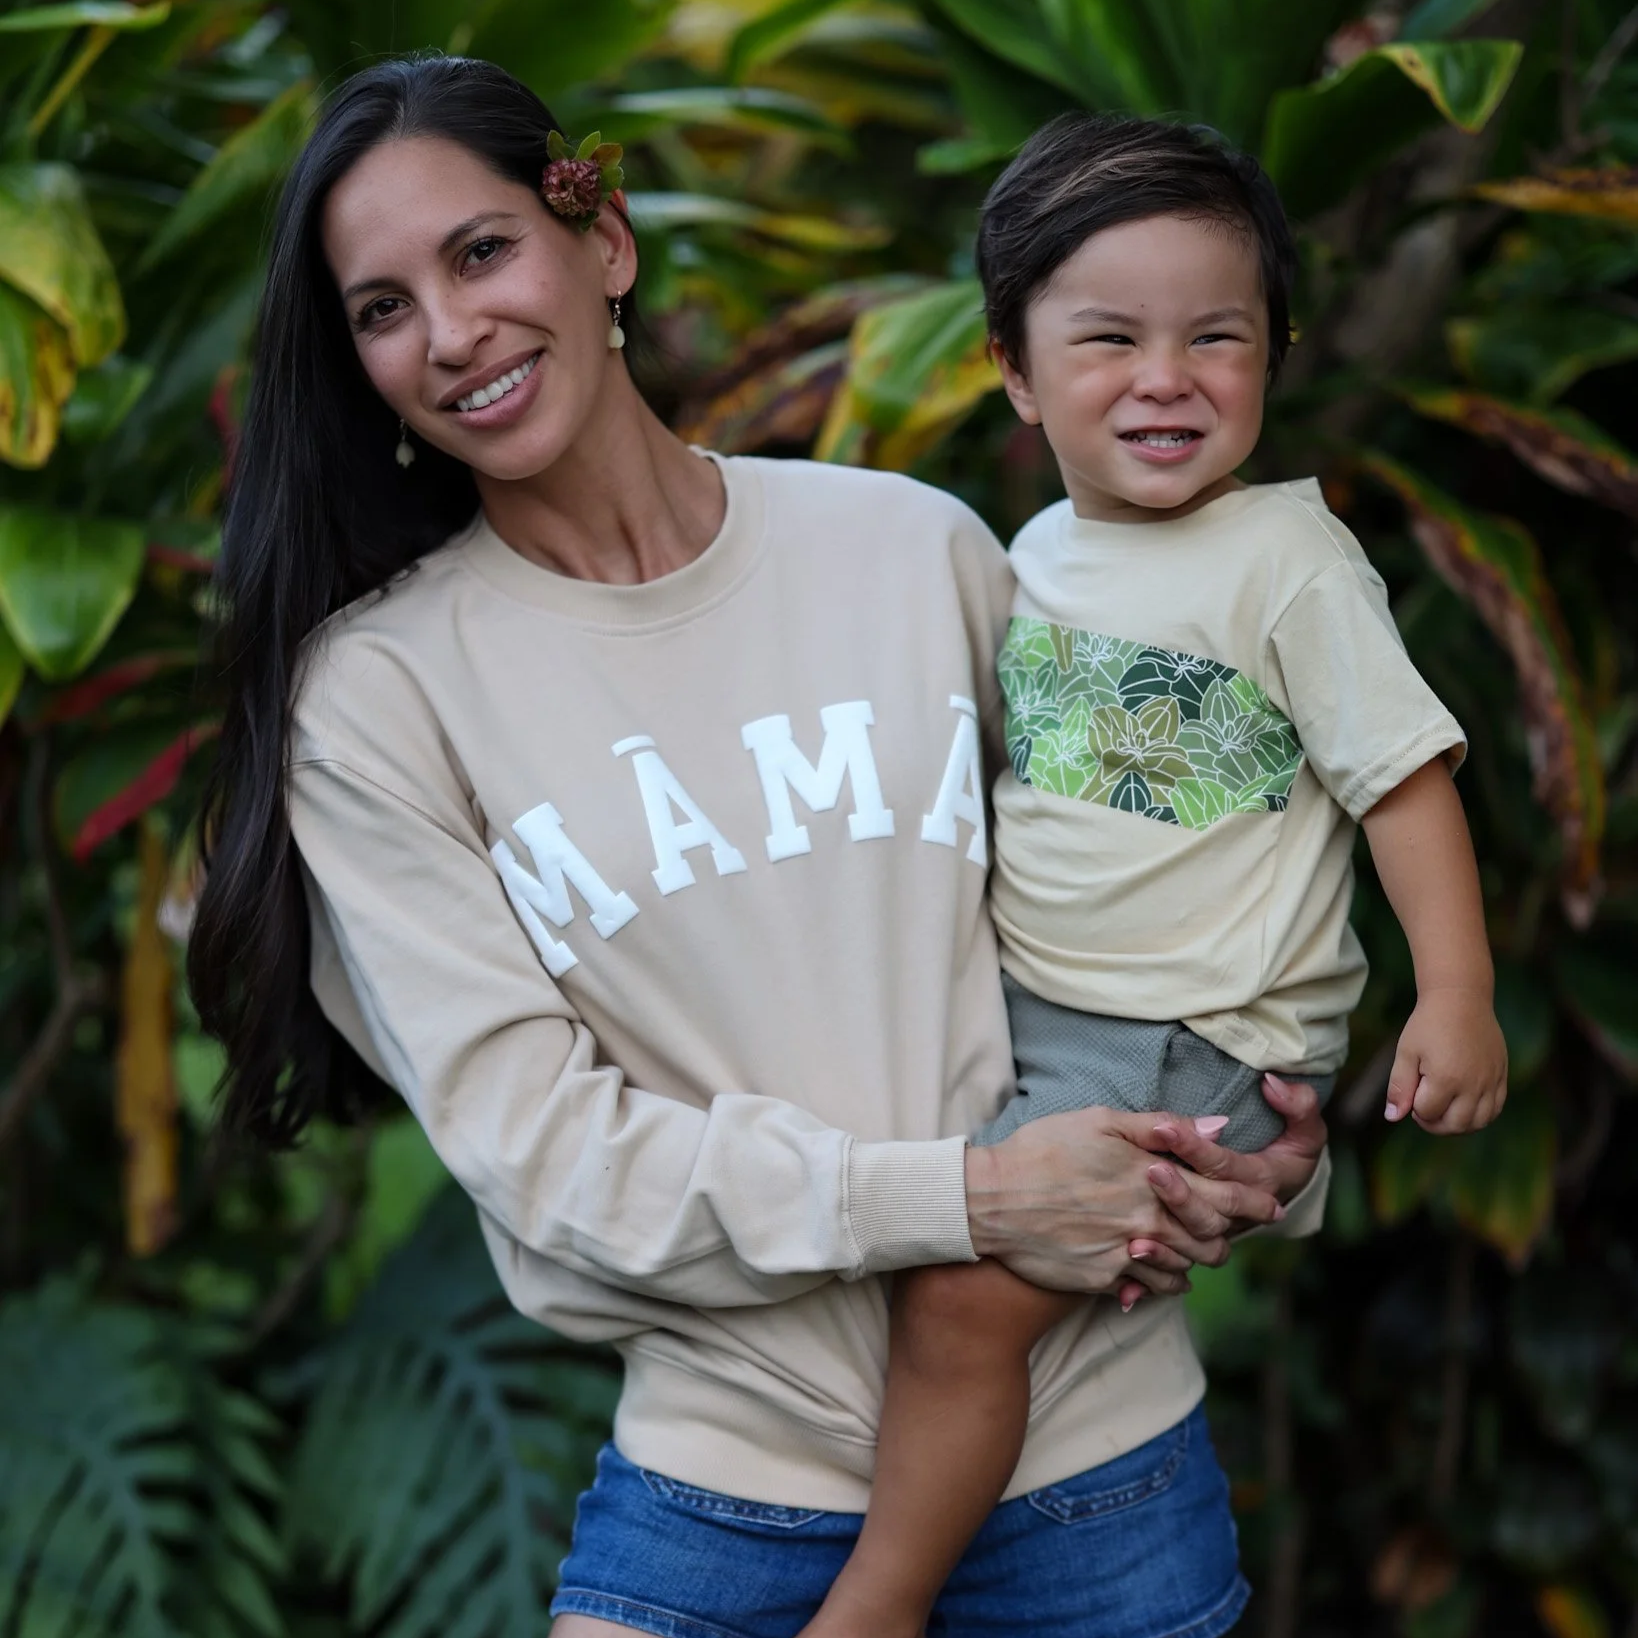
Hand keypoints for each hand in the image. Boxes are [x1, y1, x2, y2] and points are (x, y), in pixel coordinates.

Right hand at [964, 1104, 1283, 1298]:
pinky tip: (1158, 1265)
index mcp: (1153, 1179)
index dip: (1254, 1201)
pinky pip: (1150, 1287)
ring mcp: (1126, 1255)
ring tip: (1199, 1246)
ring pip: (1186, 1268)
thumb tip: (1217, 1128)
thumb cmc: (1044, 1150)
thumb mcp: (1101, 1122)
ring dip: (1197, 1257)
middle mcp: (1147, 1222)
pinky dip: (1163, 1278)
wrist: (990, 1200)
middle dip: (1230, 1235)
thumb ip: (1163, 1127)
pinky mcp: (1104, 1280)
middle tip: (1239, 1228)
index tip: (1272, 1203)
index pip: (1224, 1196)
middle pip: (1212, 1240)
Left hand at [1123, 1074, 1328, 1300]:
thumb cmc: (1290, 1147)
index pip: (1224, 1168)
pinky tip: (1125, 1279)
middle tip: (1148, 1169)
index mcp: (1259, 1183)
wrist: (1284, 1186)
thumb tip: (1272, 1083)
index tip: (1163, 1126)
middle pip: (1207, 1213)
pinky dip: (1149, 1284)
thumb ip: (1299, 1104)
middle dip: (1177, 1193)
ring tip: (1133, 1237)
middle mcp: (1238, 1216)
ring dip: (1165, 1248)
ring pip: (1192, 1250)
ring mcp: (1216, 1235)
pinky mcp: (1195, 1249)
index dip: (1193, 1147)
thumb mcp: (1304, 1126)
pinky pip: (1172, 1277)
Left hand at [1386, 986, 1507, 1133]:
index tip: (1412, 1090)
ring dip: (1458, 1125)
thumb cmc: (1428, 1024)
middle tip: (1424, 1107)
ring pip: (1479, 1123)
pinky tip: (1464, 1105)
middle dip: (1435, 1124)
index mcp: (1446, 1078)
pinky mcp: (1501, 1075)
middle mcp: (1473, 1084)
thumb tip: (1393, 1117)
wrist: (1460, 999)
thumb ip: (1399, 1087)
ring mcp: (1490, 1081)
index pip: (1428, 1113)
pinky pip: (1496, 1109)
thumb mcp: (1406, 1053)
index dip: (1415, 1108)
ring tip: (1443, 1108)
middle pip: (1456, 1125)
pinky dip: (1480, 1116)